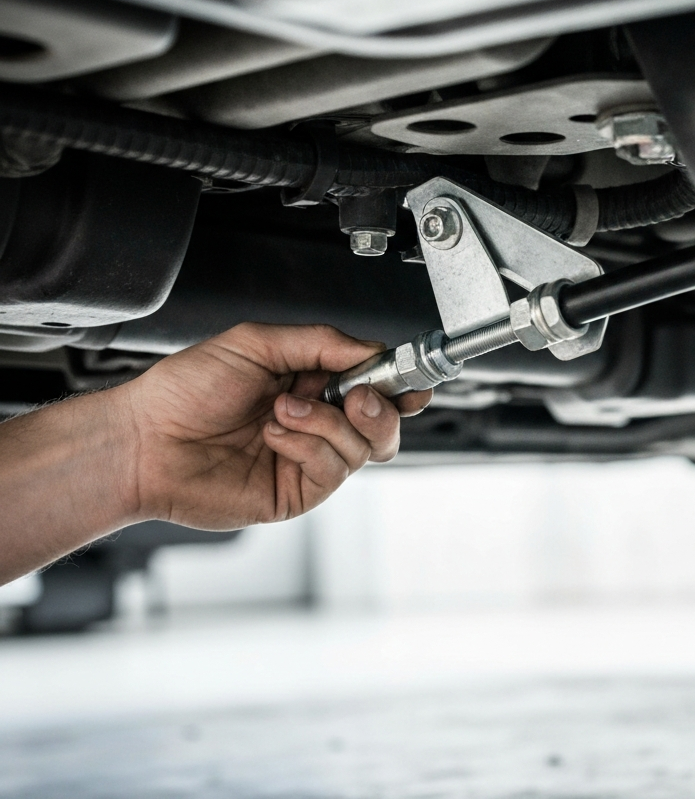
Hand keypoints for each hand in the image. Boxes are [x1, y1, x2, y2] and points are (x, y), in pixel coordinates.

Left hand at [119, 322, 431, 529]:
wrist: (144, 440)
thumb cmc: (184, 391)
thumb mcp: (256, 343)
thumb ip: (321, 342)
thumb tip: (371, 350)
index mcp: (311, 381)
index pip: (375, 382)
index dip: (400, 381)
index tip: (410, 377)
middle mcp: (316, 421)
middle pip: (385, 423)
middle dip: (381, 407)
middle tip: (357, 394)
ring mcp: (308, 458)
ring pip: (366, 447)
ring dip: (329, 423)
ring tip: (284, 411)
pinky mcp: (297, 491)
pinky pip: (333, 470)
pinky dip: (310, 446)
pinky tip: (275, 436)